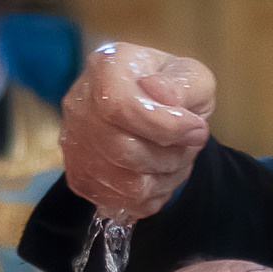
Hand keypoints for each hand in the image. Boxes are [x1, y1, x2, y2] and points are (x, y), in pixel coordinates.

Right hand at [60, 41, 215, 220]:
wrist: (150, 104)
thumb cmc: (171, 87)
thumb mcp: (191, 75)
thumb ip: (182, 84)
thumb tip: (159, 93)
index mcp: (106, 69)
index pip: (122, 107)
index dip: (166, 127)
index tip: (197, 128)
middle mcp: (79, 106)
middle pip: (125, 151)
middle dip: (172, 157)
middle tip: (191, 146)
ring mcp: (75, 145)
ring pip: (126, 184)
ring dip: (165, 179)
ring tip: (178, 160)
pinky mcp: (80, 177)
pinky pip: (122, 203)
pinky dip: (152, 196)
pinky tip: (161, 175)